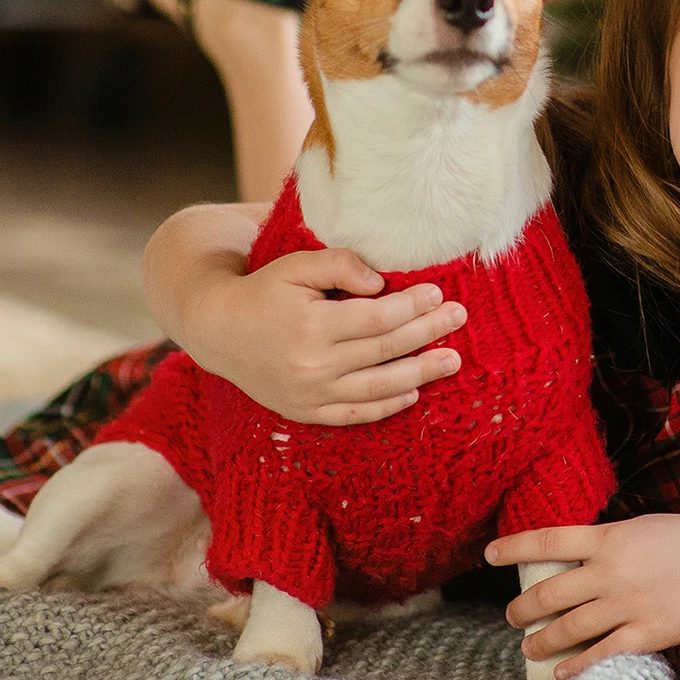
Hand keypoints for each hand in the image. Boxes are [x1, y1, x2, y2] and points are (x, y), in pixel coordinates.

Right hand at [183, 249, 466, 425]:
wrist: (219, 331)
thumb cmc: (264, 291)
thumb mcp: (296, 266)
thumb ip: (339, 264)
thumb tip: (382, 282)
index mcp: (311, 327)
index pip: (377, 319)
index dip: (412, 306)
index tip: (439, 293)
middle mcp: (313, 366)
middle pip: (385, 351)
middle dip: (428, 334)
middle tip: (460, 319)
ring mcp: (310, 395)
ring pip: (377, 388)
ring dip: (420, 374)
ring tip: (453, 361)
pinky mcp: (306, 412)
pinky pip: (354, 415)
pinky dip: (386, 406)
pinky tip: (413, 393)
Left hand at [488, 513, 679, 679]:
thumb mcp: (642, 528)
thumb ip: (609, 544)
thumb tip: (577, 558)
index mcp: (609, 537)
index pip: (547, 540)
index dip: (513, 547)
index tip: (489, 554)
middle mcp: (611, 571)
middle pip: (549, 593)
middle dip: (523, 608)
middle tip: (513, 616)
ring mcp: (627, 604)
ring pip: (568, 628)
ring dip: (541, 640)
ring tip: (529, 647)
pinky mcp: (646, 633)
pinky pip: (600, 655)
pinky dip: (575, 666)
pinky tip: (561, 673)